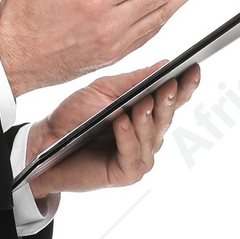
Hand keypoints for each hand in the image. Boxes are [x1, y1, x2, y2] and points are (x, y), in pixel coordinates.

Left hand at [18, 61, 198, 197]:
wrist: (45, 143)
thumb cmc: (74, 117)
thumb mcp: (103, 91)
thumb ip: (133, 81)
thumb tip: (164, 64)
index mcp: (147, 114)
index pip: (173, 99)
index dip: (186, 86)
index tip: (193, 68)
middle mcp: (148, 136)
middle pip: (166, 117)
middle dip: (168, 101)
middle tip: (170, 85)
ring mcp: (139, 157)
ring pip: (152, 136)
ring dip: (146, 119)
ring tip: (142, 103)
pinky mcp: (126, 174)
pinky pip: (133, 154)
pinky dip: (128, 137)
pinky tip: (122, 121)